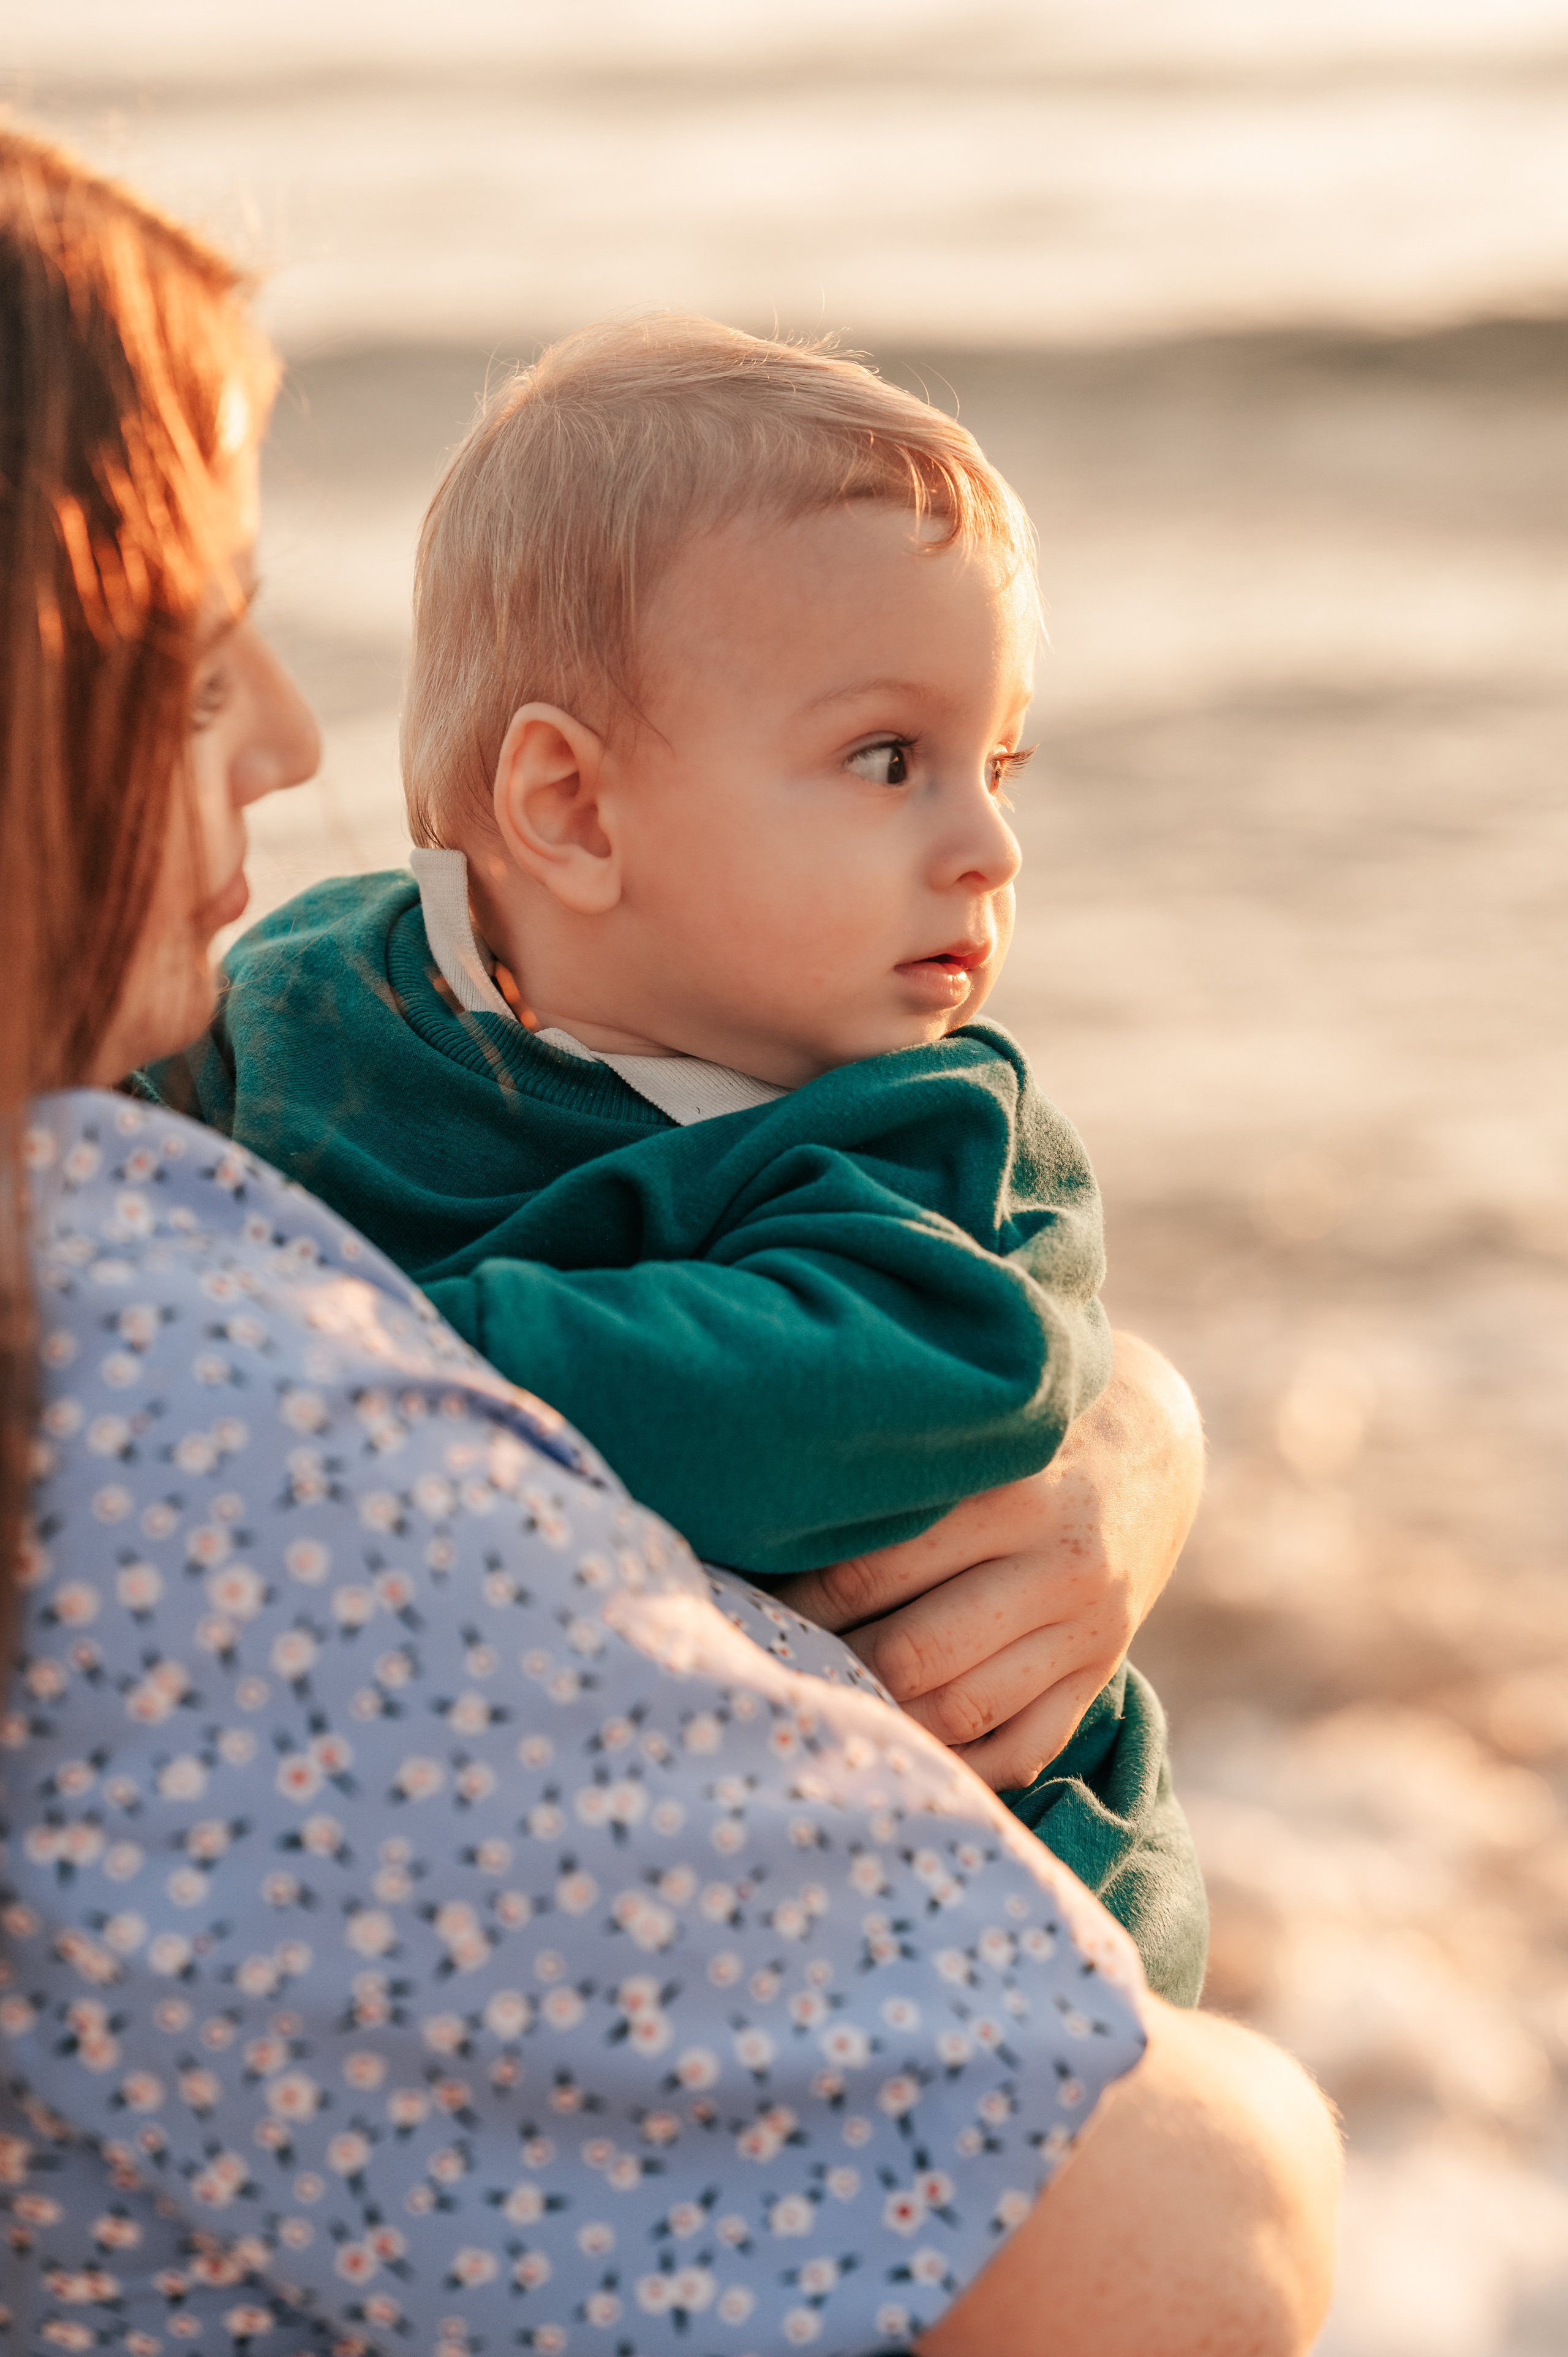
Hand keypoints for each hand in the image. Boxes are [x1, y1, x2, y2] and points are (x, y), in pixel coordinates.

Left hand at [773, 1330, 1203, 1789]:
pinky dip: (962, 1769)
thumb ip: (899, 1466)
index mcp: (1013, 1492)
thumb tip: (773, 1507)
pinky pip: (1027, 1744)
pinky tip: (903, 1760)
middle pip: (914, 1651)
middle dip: (830, 1667)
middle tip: (768, 1669)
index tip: (747, 1605)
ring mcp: (1088, 1627)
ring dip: (884, 1724)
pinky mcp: (1101, 1668)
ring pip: (965, 1710)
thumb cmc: (1025, 1426)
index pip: (876, 1568)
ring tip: (821, 1714)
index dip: (799, 1601)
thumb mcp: (974, 1424)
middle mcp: (1059, 1563)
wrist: (1154, 1443)